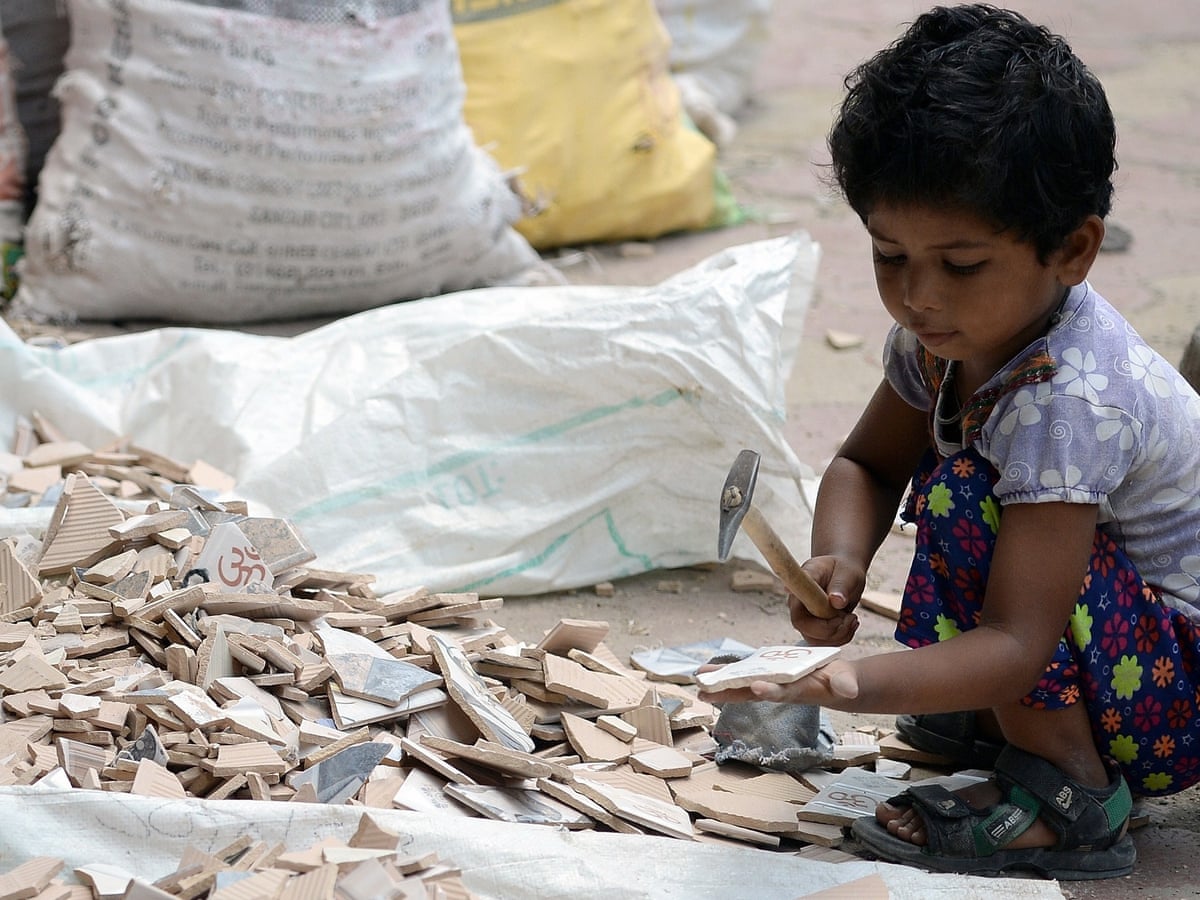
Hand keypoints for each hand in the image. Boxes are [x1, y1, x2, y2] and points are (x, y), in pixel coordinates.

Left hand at [697, 658, 860, 706]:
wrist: (831, 684)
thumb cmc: (838, 680)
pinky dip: (723, 674)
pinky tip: (703, 673)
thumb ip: (845, 684)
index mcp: (798, 690)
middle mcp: (778, 690)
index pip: (782, 692)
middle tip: (708, 692)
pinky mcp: (765, 674)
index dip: (770, 690)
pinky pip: (741, 674)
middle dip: (730, 692)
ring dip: (720, 685)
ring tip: (698, 684)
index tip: (757, 688)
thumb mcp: (845, 680)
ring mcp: (769, 683)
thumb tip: (849, 689)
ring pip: (741, 685)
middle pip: (751, 693)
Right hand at [791, 555, 864, 645]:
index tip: (837, 613)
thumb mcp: (846, 573)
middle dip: (832, 631)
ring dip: (839, 635)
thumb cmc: (843, 569)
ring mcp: (807, 619)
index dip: (816, 623)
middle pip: (806, 631)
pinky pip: (826, 642)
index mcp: (800, 590)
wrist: (844, 573)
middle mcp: (799, 607)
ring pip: (817, 641)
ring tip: (853, 618)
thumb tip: (836, 601)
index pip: (798, 615)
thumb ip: (841, 585)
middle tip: (850, 617)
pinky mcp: (816, 628)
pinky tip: (851, 622)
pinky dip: (843, 637)